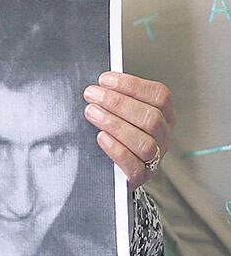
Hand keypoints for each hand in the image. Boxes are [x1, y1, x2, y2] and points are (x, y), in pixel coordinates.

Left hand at [83, 71, 174, 189]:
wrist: (111, 164)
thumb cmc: (114, 129)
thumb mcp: (119, 108)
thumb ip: (115, 95)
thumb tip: (100, 83)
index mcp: (164, 114)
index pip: (159, 96)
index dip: (132, 85)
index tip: (105, 80)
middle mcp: (163, 135)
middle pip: (151, 118)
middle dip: (118, 103)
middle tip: (92, 95)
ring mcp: (155, 157)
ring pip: (144, 143)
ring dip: (115, 124)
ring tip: (92, 113)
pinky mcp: (141, 175)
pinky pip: (135, 167)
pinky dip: (117, 150)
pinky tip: (102, 137)